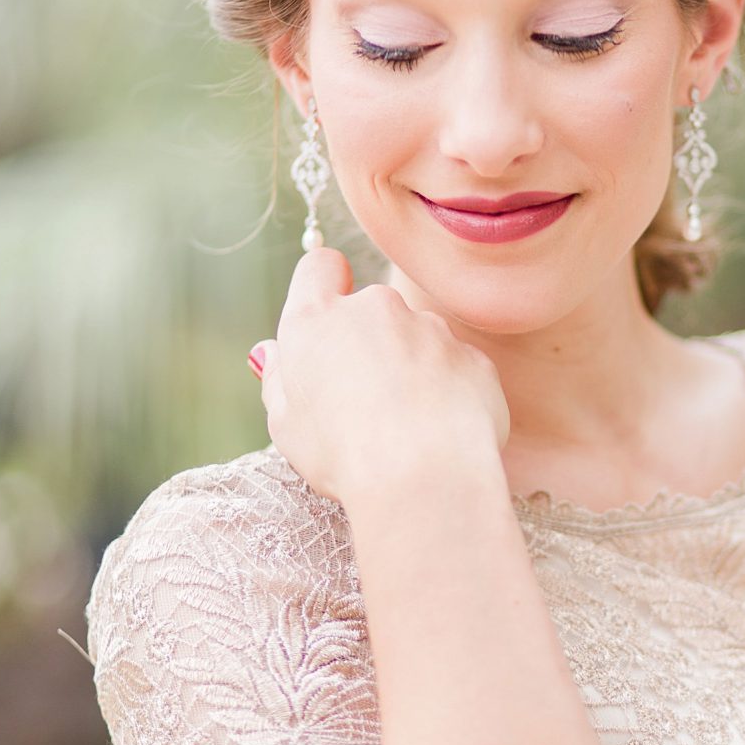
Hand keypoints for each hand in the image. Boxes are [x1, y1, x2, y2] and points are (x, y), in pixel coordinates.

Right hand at [250, 248, 510, 505]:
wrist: (423, 476)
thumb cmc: (342, 455)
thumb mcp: (286, 424)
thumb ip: (279, 379)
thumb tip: (272, 353)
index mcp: (318, 318)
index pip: (319, 268)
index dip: (324, 285)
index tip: (328, 320)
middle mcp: (376, 308)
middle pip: (371, 310)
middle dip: (370, 344)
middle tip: (365, 404)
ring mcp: (430, 329)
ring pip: (417, 340)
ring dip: (412, 370)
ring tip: (406, 430)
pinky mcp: (472, 357)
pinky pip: (455, 369)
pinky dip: (448, 394)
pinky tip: (439, 435)